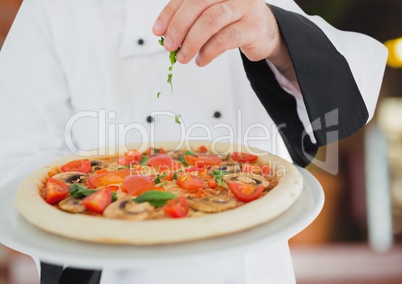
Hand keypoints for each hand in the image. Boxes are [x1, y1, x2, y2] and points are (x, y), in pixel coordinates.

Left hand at [152, 0, 282, 66]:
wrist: (266, 30)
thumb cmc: (233, 22)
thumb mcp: (211, 15)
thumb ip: (191, 21)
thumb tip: (167, 36)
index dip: (170, 13)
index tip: (158, 31)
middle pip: (198, 4)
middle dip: (178, 27)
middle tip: (169, 46)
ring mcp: (244, 7)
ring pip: (210, 21)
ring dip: (192, 42)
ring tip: (183, 57)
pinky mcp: (252, 27)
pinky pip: (224, 39)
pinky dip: (208, 52)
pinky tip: (201, 60)